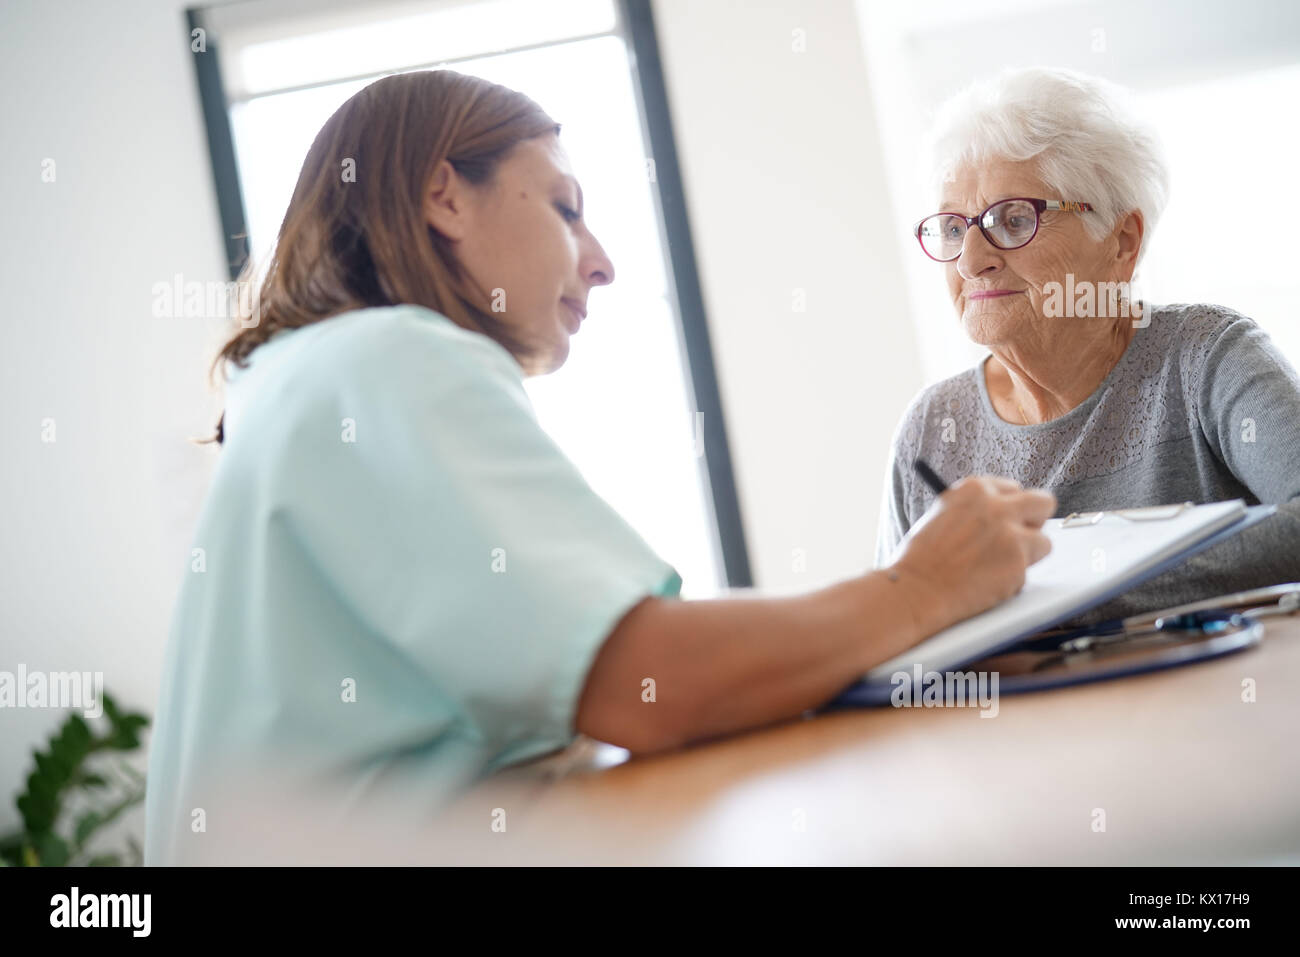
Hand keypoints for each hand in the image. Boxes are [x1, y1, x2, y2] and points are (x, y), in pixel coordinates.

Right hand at [886, 476, 1055, 637]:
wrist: (917, 589)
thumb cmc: (922, 558)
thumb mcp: (944, 516)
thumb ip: (975, 511)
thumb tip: (1005, 516)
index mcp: (974, 489)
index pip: (1013, 488)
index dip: (1010, 507)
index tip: (1006, 519)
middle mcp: (996, 506)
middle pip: (1042, 503)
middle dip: (1037, 521)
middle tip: (1026, 536)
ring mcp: (1011, 534)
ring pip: (1044, 542)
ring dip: (1027, 555)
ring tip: (997, 567)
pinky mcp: (1019, 562)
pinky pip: (1028, 571)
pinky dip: (1013, 579)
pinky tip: (987, 583)